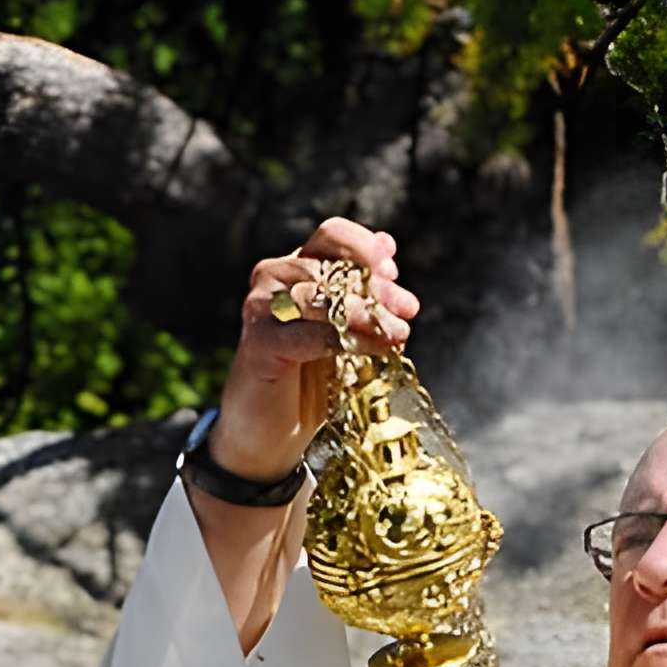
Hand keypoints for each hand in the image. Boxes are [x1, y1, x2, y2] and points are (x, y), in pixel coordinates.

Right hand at [208, 217, 417, 482]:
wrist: (271, 431)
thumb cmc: (310, 379)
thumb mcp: (347, 329)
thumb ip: (364, 295)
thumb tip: (389, 254)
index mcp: (296, 268)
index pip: (331, 235)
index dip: (365, 248)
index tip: (392, 271)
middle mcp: (273, 280)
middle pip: (330, 265)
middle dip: (376, 288)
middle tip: (407, 311)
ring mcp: (261, 310)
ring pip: (322, 297)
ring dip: (368, 315)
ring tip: (398, 335)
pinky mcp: (259, 344)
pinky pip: (312, 335)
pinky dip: (350, 341)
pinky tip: (377, 350)